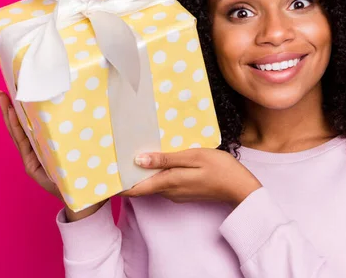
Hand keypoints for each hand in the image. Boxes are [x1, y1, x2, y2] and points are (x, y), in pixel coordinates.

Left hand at [0, 90, 104, 220]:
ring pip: (25, 131)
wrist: (83, 204)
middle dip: (9, 111)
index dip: (13, 119)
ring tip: (11, 96)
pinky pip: (35, 135)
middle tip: (2, 92)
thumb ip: (62, 164)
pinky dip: (30, 122)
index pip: (20, 136)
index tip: (8, 102)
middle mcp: (34, 157)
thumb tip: (63, 146)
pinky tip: (29, 110)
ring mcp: (40, 154)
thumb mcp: (67, 177)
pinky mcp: (47, 153)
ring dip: (17, 114)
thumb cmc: (76, 191)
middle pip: (18, 130)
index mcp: (34, 163)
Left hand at [120, 148, 261, 207]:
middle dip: (129, 173)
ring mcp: (177, 194)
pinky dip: (157, 173)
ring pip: (153, 183)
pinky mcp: (184, 192)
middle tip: (117, 154)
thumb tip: (138, 160)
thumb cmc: (220, 168)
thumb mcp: (193, 157)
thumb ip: (166, 159)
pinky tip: (159, 159)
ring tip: (134, 152)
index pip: (134, 188)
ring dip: (144, 172)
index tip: (105, 173)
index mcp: (168, 183)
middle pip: (142, 185)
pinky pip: (164, 182)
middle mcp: (169, 192)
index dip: (118, 183)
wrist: (241, 188)